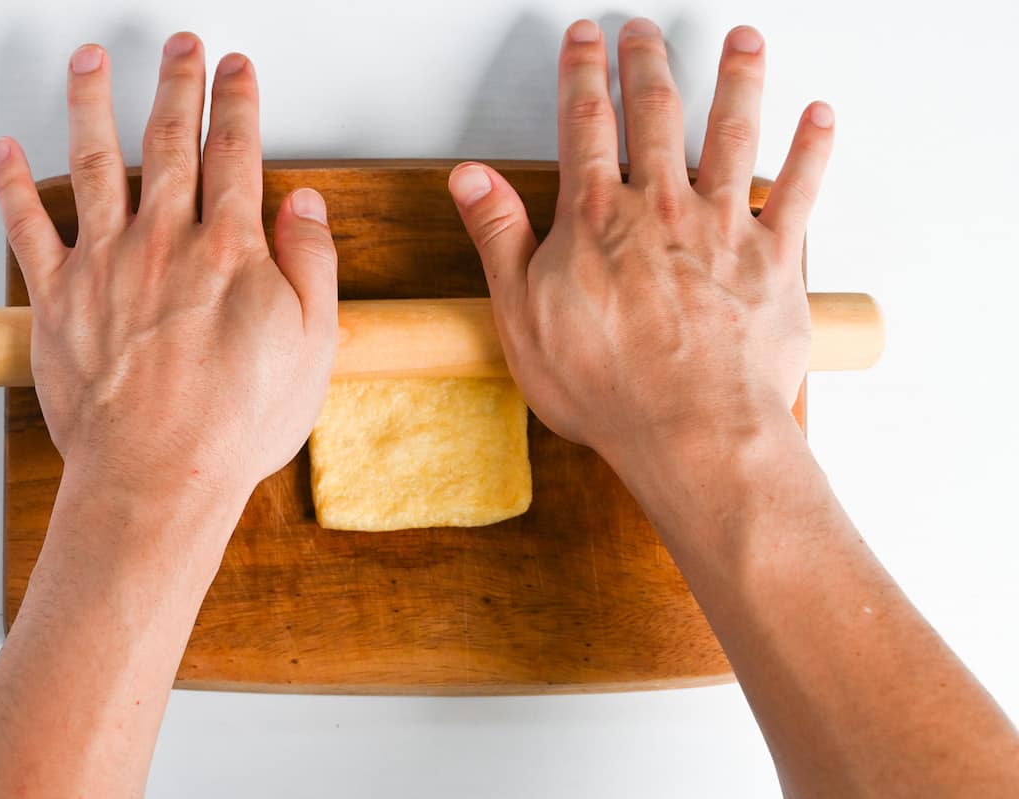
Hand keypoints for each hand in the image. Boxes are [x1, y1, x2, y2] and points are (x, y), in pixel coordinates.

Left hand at [0, 34, 336, 500]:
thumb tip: (305, 205)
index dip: (238, 103)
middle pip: (170, 139)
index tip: (237, 70)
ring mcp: (106, 264)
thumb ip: (313, 265)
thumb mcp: (313, 346)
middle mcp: (164, 241)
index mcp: (229, 249)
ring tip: (91, 61)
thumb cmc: (236, 422)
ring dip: (93, 102)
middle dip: (177, 83)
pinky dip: (13, 184)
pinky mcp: (59, 298)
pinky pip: (28, 227)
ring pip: (96, 161)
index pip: (236, 152)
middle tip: (181, 46)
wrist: (160, 475)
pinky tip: (7, 150)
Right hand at [447, 18, 831, 471]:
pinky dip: (811, 150)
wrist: (691, 431)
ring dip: (736, 79)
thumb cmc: (609, 387)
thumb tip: (471, 179)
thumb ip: (499, 238)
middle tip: (646, 30)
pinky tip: (818, 115)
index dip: (582, 72)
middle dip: (649, 63)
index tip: (585, 38)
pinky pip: (799, 191)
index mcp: (597, 218)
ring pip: (733, 132)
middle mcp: (662, 207)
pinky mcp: (774, 260)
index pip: (584, 123)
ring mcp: (723, 228)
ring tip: (741, 40)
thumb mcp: (521, 316)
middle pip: (657, 113)